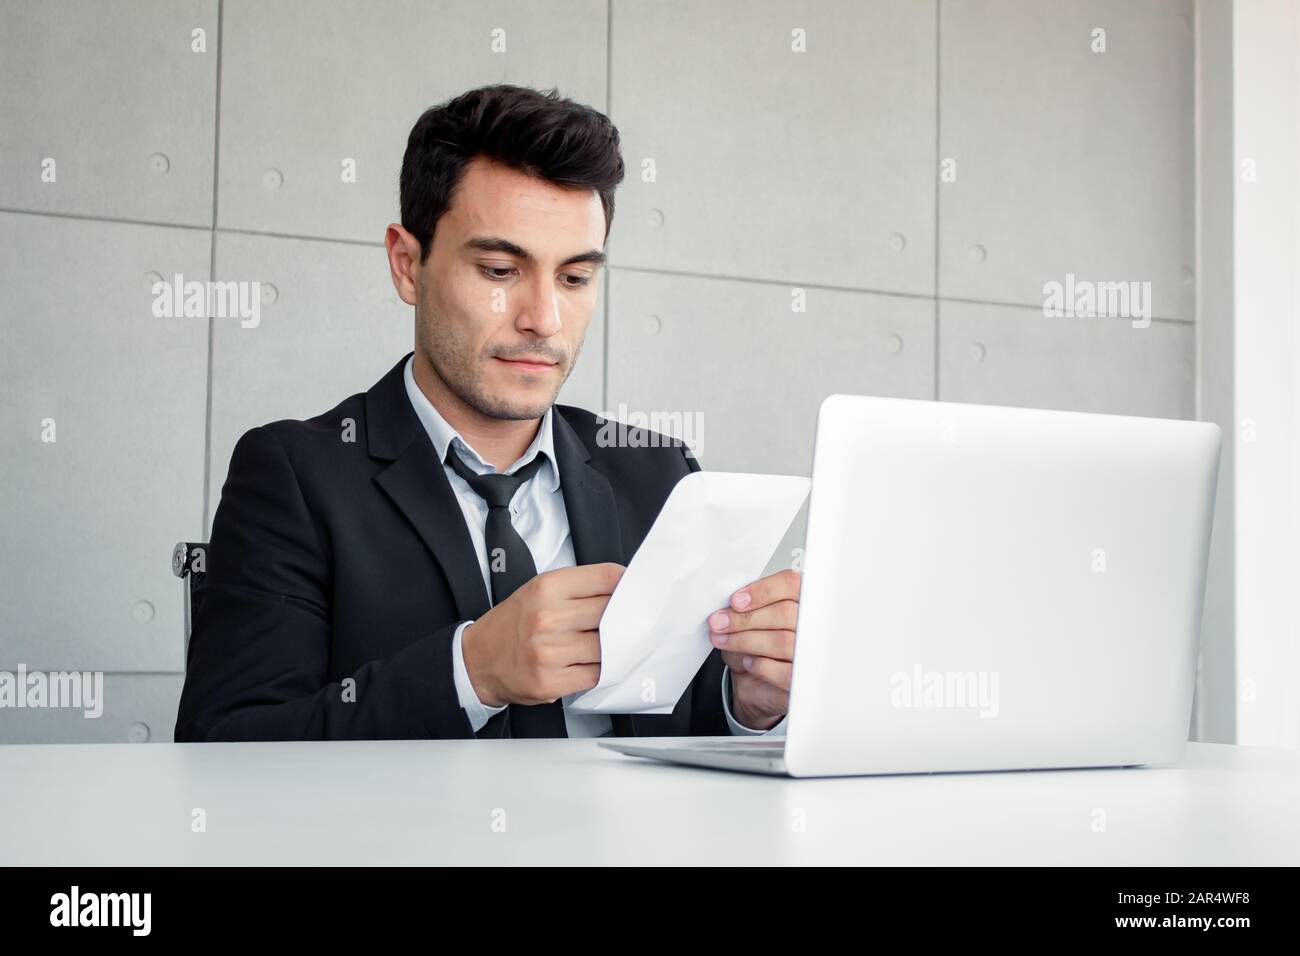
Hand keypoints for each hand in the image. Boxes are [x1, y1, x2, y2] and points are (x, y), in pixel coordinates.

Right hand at [462, 563, 622, 706]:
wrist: (478, 661)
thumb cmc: (513, 624)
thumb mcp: (539, 591)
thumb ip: (578, 588)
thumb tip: (622, 590)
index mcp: (547, 588)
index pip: (605, 578)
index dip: (627, 584)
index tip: (636, 590)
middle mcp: (547, 617)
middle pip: (610, 613)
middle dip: (624, 618)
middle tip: (632, 620)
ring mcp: (549, 652)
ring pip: (606, 648)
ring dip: (615, 648)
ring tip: (611, 645)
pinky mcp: (551, 681)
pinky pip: (595, 675)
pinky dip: (601, 670)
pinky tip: (595, 663)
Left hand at [708, 569, 800, 730]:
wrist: (758, 683)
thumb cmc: (756, 647)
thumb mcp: (747, 622)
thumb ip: (744, 609)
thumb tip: (727, 609)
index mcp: (802, 600)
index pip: (791, 584)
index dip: (762, 590)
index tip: (736, 601)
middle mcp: (814, 624)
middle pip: (785, 613)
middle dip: (745, 618)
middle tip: (719, 622)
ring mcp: (814, 652)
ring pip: (782, 641)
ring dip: (745, 641)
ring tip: (723, 641)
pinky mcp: (806, 679)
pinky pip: (784, 672)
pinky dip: (761, 666)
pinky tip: (748, 662)